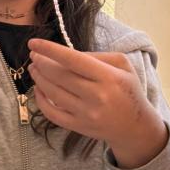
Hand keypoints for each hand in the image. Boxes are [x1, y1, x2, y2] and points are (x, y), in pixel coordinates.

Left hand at [28, 39, 167, 168]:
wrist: (135, 126)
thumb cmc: (128, 91)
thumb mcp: (123, 65)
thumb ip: (98, 55)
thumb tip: (68, 54)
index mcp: (108, 77)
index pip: (72, 59)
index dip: (50, 50)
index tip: (33, 42)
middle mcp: (96, 96)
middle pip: (59, 76)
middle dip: (41, 63)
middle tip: (33, 55)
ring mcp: (85, 114)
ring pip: (53, 93)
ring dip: (39, 78)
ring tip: (35, 68)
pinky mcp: (78, 127)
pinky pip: (52, 113)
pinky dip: (41, 100)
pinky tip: (38, 89)